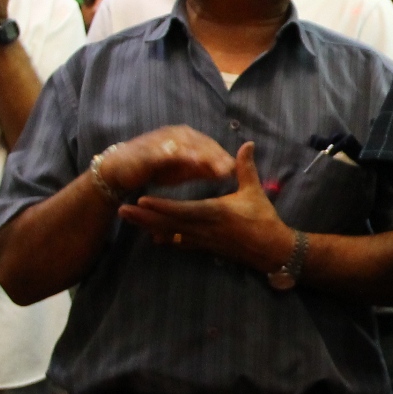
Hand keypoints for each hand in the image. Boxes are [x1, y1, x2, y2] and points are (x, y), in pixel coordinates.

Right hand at [102, 125, 238, 193]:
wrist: (120, 170)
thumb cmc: (155, 169)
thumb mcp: (183, 171)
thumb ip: (203, 169)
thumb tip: (229, 171)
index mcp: (187, 138)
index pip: (211, 146)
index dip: (225, 157)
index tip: (239, 170)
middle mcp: (177, 134)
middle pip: (203, 144)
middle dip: (219, 156)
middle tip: (234, 170)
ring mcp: (163, 140)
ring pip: (189, 147)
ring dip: (206, 156)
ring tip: (219, 168)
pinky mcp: (150, 150)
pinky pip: (168, 153)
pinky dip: (182, 156)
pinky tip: (194, 163)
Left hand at [122, 141, 292, 269]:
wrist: (271, 249)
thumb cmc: (263, 218)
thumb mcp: (254, 191)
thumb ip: (245, 168)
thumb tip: (247, 144)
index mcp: (215, 212)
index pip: (183, 210)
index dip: (162, 206)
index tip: (142, 200)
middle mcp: (204, 228)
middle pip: (169, 224)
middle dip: (144, 218)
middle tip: (121, 210)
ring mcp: (203, 240)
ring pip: (170, 234)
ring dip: (148, 227)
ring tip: (128, 220)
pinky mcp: (205, 247)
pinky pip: (180, 243)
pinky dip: (165, 238)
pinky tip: (152, 236)